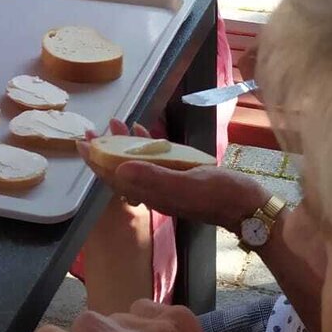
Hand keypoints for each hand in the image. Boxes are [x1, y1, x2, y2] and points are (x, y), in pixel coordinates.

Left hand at [80, 120, 264, 232]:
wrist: (250, 208)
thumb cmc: (222, 195)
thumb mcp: (188, 184)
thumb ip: (155, 178)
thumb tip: (119, 169)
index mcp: (153, 194)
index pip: (115, 176)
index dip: (96, 160)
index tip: (81, 142)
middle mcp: (155, 192)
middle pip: (121, 170)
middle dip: (104, 149)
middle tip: (92, 129)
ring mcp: (167, 187)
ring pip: (136, 165)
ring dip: (124, 144)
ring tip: (116, 123)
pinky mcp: (180, 180)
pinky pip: (154, 163)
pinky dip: (145, 147)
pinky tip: (145, 132)